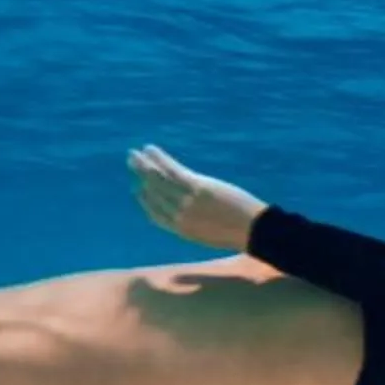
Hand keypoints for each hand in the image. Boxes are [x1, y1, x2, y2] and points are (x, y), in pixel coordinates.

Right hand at [128, 145, 267, 250]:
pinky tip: (151, 149)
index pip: (155, 215)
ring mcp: (186, 201)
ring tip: (135, 153)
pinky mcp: (196, 187)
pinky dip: (159, 158)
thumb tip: (190, 216)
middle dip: (141, 176)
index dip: (145, 201)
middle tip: (132, 163)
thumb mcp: (210, 235)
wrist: (253, 230)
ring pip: (158, 179)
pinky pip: (172, 170)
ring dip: (144, 164)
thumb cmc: (238, 234)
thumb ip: (195, 225)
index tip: (138, 190)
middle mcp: (178, 215)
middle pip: (153, 192)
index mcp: (181, 230)